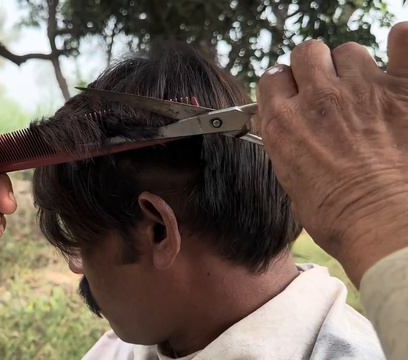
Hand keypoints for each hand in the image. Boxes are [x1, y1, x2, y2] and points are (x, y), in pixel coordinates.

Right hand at [257, 22, 407, 284]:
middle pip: (307, 53)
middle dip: (314, 67)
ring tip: (364, 87)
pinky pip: (404, 41)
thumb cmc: (340, 218)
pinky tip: (399, 52)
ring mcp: (361, 90)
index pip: (272, 78)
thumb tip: (289, 131)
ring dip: (353, 66)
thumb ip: (287, 145)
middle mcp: (318, 99)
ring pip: (349, 51)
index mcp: (284, 122)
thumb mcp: (291, 182)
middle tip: (326, 87)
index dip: (284, 85)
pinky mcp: (402, 89)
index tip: (292, 94)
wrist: (385, 228)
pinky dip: (402, 43)